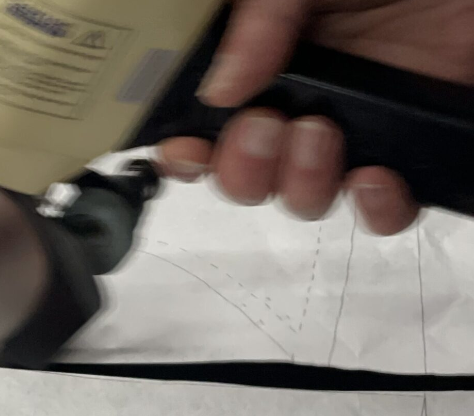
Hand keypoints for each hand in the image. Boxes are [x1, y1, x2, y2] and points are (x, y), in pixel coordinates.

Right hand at [160, 0, 473, 233]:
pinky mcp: (408, 152)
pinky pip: (384, 213)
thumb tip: (219, 90)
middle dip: (242, 169)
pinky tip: (372, 175)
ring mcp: (353, 134)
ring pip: (303, 199)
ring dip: (298, 183)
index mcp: (265, 64)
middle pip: (245, 178)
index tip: (187, 149)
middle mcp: (300, 105)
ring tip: (319, 133)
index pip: (205, 128)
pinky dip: (375, 209)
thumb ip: (256, 22)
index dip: (188, 152)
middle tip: (263, 128)